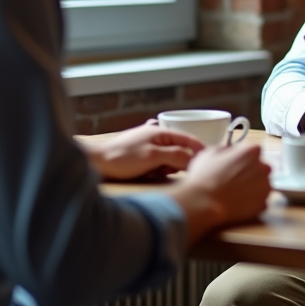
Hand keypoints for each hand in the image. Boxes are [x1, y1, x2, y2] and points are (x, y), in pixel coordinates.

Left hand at [77, 120, 204, 180]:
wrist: (95, 164)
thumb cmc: (122, 158)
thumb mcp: (153, 157)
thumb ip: (176, 156)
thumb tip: (194, 159)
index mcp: (161, 131)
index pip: (189, 139)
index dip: (200, 150)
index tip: (209, 162)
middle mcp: (156, 136)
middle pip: (179, 151)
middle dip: (176, 164)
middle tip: (164, 171)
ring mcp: (148, 145)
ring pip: (168, 160)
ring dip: (163, 168)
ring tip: (150, 173)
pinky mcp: (141, 156)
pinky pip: (157, 164)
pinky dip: (154, 170)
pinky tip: (144, 174)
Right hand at [169, 142, 271, 245]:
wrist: (202, 203)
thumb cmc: (204, 175)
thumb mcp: (211, 152)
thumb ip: (227, 148)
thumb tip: (231, 151)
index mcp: (252, 151)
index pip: (253, 150)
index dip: (242, 156)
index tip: (234, 163)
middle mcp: (263, 168)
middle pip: (260, 167)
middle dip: (250, 171)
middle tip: (234, 178)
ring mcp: (265, 187)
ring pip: (261, 184)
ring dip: (252, 186)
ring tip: (235, 192)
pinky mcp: (262, 204)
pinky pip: (259, 200)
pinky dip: (251, 201)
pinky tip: (238, 202)